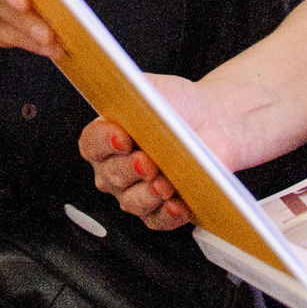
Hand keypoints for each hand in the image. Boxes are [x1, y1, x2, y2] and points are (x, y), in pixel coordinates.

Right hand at [81, 74, 227, 231]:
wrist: (214, 123)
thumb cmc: (180, 106)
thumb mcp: (154, 88)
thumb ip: (133, 87)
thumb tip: (121, 91)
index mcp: (108, 136)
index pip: (92, 143)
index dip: (104, 142)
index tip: (122, 137)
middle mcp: (116, 168)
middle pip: (109, 176)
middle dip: (129, 170)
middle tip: (147, 162)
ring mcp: (136, 192)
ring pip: (131, 202)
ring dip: (147, 194)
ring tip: (165, 184)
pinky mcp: (160, 210)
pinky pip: (156, 220)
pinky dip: (167, 215)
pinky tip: (177, 204)